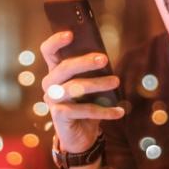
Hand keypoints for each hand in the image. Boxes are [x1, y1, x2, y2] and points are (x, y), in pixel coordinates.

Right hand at [39, 30, 123, 153]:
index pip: (48, 51)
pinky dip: (104, 111)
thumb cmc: (86, 104)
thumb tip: (103, 58)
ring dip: (97, 84)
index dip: (56, 41)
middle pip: (64, 68)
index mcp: (56, 71)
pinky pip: (84, 110)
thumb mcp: (89, 86)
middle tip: (104, 59)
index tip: (71, 34)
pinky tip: (119, 111)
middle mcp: (50, 84)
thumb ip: (91, 72)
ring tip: (116, 81)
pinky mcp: (59, 116)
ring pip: (74, 88)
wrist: (81, 135)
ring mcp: (52, 100)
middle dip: (84, 62)